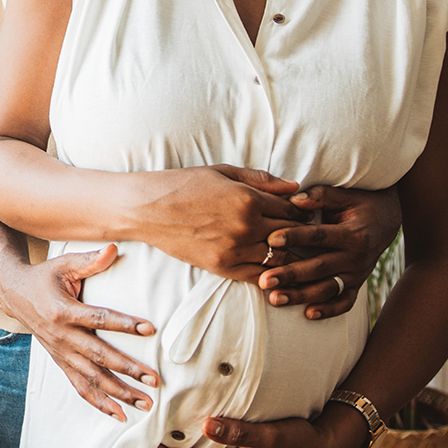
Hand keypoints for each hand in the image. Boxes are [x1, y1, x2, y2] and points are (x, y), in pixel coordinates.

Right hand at [0, 245, 160, 421]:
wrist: (15, 294)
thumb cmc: (45, 276)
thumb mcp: (65, 264)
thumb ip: (90, 260)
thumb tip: (114, 248)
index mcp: (63, 311)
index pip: (98, 319)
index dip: (124, 324)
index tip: (150, 328)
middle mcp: (61, 337)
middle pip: (99, 357)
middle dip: (127, 370)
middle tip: (154, 379)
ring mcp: (60, 353)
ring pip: (92, 378)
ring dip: (119, 393)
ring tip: (145, 403)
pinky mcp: (60, 362)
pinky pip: (79, 387)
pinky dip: (99, 403)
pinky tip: (120, 414)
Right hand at [143, 166, 304, 280]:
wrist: (147, 209)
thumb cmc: (183, 184)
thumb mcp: (223, 172)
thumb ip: (262, 180)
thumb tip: (295, 187)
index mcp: (248, 199)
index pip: (292, 210)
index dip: (300, 211)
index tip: (300, 211)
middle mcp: (246, 226)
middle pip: (291, 234)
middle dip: (298, 232)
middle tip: (299, 231)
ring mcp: (234, 250)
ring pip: (280, 257)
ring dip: (286, 252)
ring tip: (285, 247)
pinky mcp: (222, 267)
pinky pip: (258, 275)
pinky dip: (270, 271)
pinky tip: (270, 264)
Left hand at [258, 185, 401, 318]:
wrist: (387, 220)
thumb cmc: (359, 204)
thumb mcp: (345, 195)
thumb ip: (321, 196)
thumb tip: (294, 200)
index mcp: (353, 233)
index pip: (319, 236)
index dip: (295, 237)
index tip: (271, 240)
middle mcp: (356, 257)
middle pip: (319, 267)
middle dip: (290, 275)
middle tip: (264, 280)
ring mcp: (357, 274)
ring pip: (327, 289)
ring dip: (301, 296)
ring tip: (274, 299)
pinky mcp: (357, 285)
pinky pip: (345, 303)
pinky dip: (328, 310)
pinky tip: (307, 314)